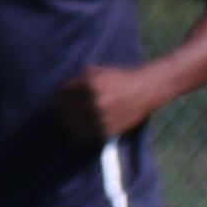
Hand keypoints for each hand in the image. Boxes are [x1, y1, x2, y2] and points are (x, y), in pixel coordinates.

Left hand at [36, 62, 155, 147]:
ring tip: (69, 119)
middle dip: (63, 108)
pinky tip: (79, 127)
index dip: (61, 94)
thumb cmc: (119, 78)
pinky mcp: (107, 130)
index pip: (63, 93)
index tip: (62, 96)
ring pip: (73, 124)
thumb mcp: (96, 71)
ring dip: (68, 121)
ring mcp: (101, 119)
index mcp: (90, 86)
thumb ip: (78, 79)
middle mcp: (95, 104)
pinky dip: (79, 132)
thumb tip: (62, 91)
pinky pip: (85, 135)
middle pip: (66, 110)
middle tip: (64, 108)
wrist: (145, 90)